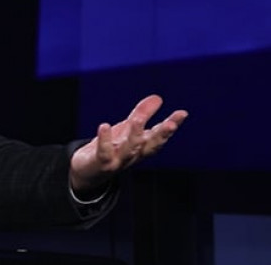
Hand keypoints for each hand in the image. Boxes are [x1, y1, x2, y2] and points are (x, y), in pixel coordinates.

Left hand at [69, 94, 187, 193]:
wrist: (89, 172)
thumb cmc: (112, 149)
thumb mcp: (126, 129)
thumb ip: (142, 114)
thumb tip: (158, 98)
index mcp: (141, 147)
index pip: (159, 135)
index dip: (171, 124)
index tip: (182, 113)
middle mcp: (133, 155)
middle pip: (149, 145)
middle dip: (161, 135)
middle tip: (170, 124)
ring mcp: (118, 160)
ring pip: (129, 149)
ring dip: (135, 135)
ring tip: (138, 120)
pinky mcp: (102, 162)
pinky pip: (104, 152)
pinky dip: (105, 140)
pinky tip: (104, 126)